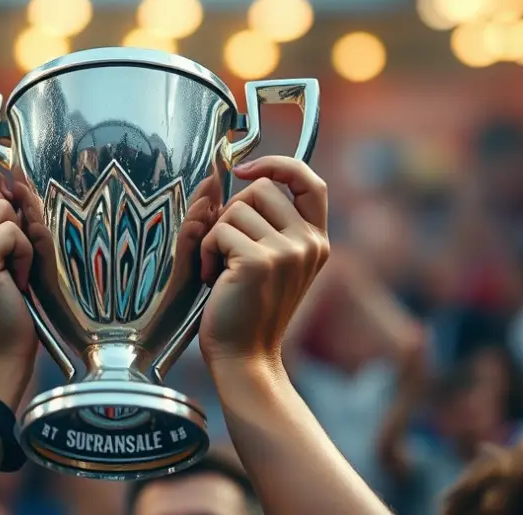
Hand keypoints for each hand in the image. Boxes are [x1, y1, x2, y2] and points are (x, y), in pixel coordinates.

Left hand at [199, 156, 329, 366]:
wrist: (244, 358)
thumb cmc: (247, 309)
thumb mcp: (271, 261)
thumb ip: (268, 222)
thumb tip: (236, 175)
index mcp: (316, 241)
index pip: (310, 181)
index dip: (280, 164)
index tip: (246, 169)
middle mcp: (309, 243)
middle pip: (261, 188)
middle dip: (234, 211)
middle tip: (229, 249)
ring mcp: (287, 251)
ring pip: (236, 208)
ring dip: (217, 234)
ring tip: (222, 268)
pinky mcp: (259, 261)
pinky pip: (218, 231)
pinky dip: (206, 251)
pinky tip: (213, 278)